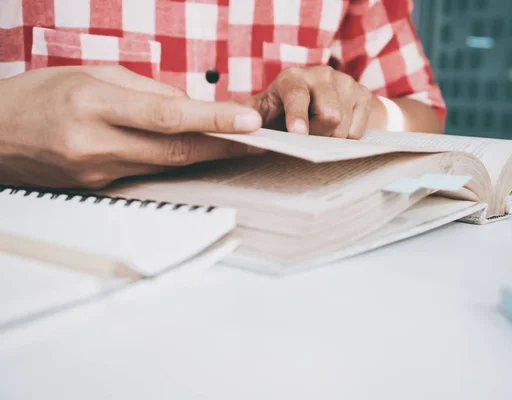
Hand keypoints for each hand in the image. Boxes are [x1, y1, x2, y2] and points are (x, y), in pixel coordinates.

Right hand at [0, 66, 261, 188]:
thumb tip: (190, 107)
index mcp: (95, 103)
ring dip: (206, 156)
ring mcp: (98, 171)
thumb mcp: (89, 73)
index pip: (169, 116)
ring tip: (238, 146)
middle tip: (260, 143)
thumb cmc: (38, 95)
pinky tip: (194, 153)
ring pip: (167, 164)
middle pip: (177, 150)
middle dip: (225, 147)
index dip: (215, 121)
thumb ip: (144, 91)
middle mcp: (97, 143)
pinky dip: (174, 161)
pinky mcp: (99, 186)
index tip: (249, 123)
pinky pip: (147, 172)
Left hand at [244, 66, 372, 138]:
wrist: (321, 99)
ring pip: (344, 126)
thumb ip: (246, 116)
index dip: (298, 115)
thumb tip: (234, 126)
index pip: (297, 95)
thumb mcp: (263, 110)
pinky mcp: (363, 95)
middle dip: (319, 136)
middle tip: (308, 140)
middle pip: (330, 115)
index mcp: (292, 78)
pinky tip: (336, 132)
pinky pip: (358, 131)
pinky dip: (346, 139)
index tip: (298, 134)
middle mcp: (321, 75)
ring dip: (331, 139)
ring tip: (320, 134)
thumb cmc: (284, 109)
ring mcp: (345, 83)